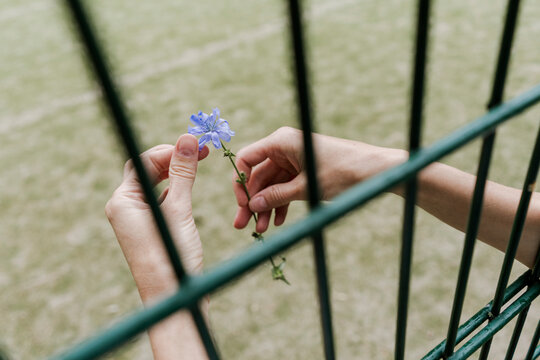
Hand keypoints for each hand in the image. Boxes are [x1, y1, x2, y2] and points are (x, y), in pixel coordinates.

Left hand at [106, 134, 208, 301]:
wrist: (172, 298)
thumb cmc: (171, 255)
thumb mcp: (179, 209)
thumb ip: (182, 173)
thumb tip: (187, 138)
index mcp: (122, 201)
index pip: (143, 162)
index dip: (170, 150)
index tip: (197, 145)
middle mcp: (124, 208)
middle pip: (147, 171)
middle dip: (173, 159)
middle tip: (202, 151)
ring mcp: (137, 219)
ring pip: (155, 185)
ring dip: (176, 173)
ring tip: (199, 164)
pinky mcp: (150, 228)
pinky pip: (161, 200)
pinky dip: (176, 190)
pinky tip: (190, 188)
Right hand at [233, 126, 404, 232]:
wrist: (376, 172)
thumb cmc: (343, 172)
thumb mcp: (306, 188)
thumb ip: (277, 196)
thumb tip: (253, 206)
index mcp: (282, 141)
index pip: (248, 159)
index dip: (241, 182)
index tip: (243, 204)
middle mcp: (285, 148)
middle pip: (258, 176)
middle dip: (252, 202)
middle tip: (242, 225)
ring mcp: (294, 160)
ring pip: (271, 185)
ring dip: (266, 207)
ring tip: (261, 230)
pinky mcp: (304, 171)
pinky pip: (286, 188)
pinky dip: (281, 204)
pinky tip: (279, 222)